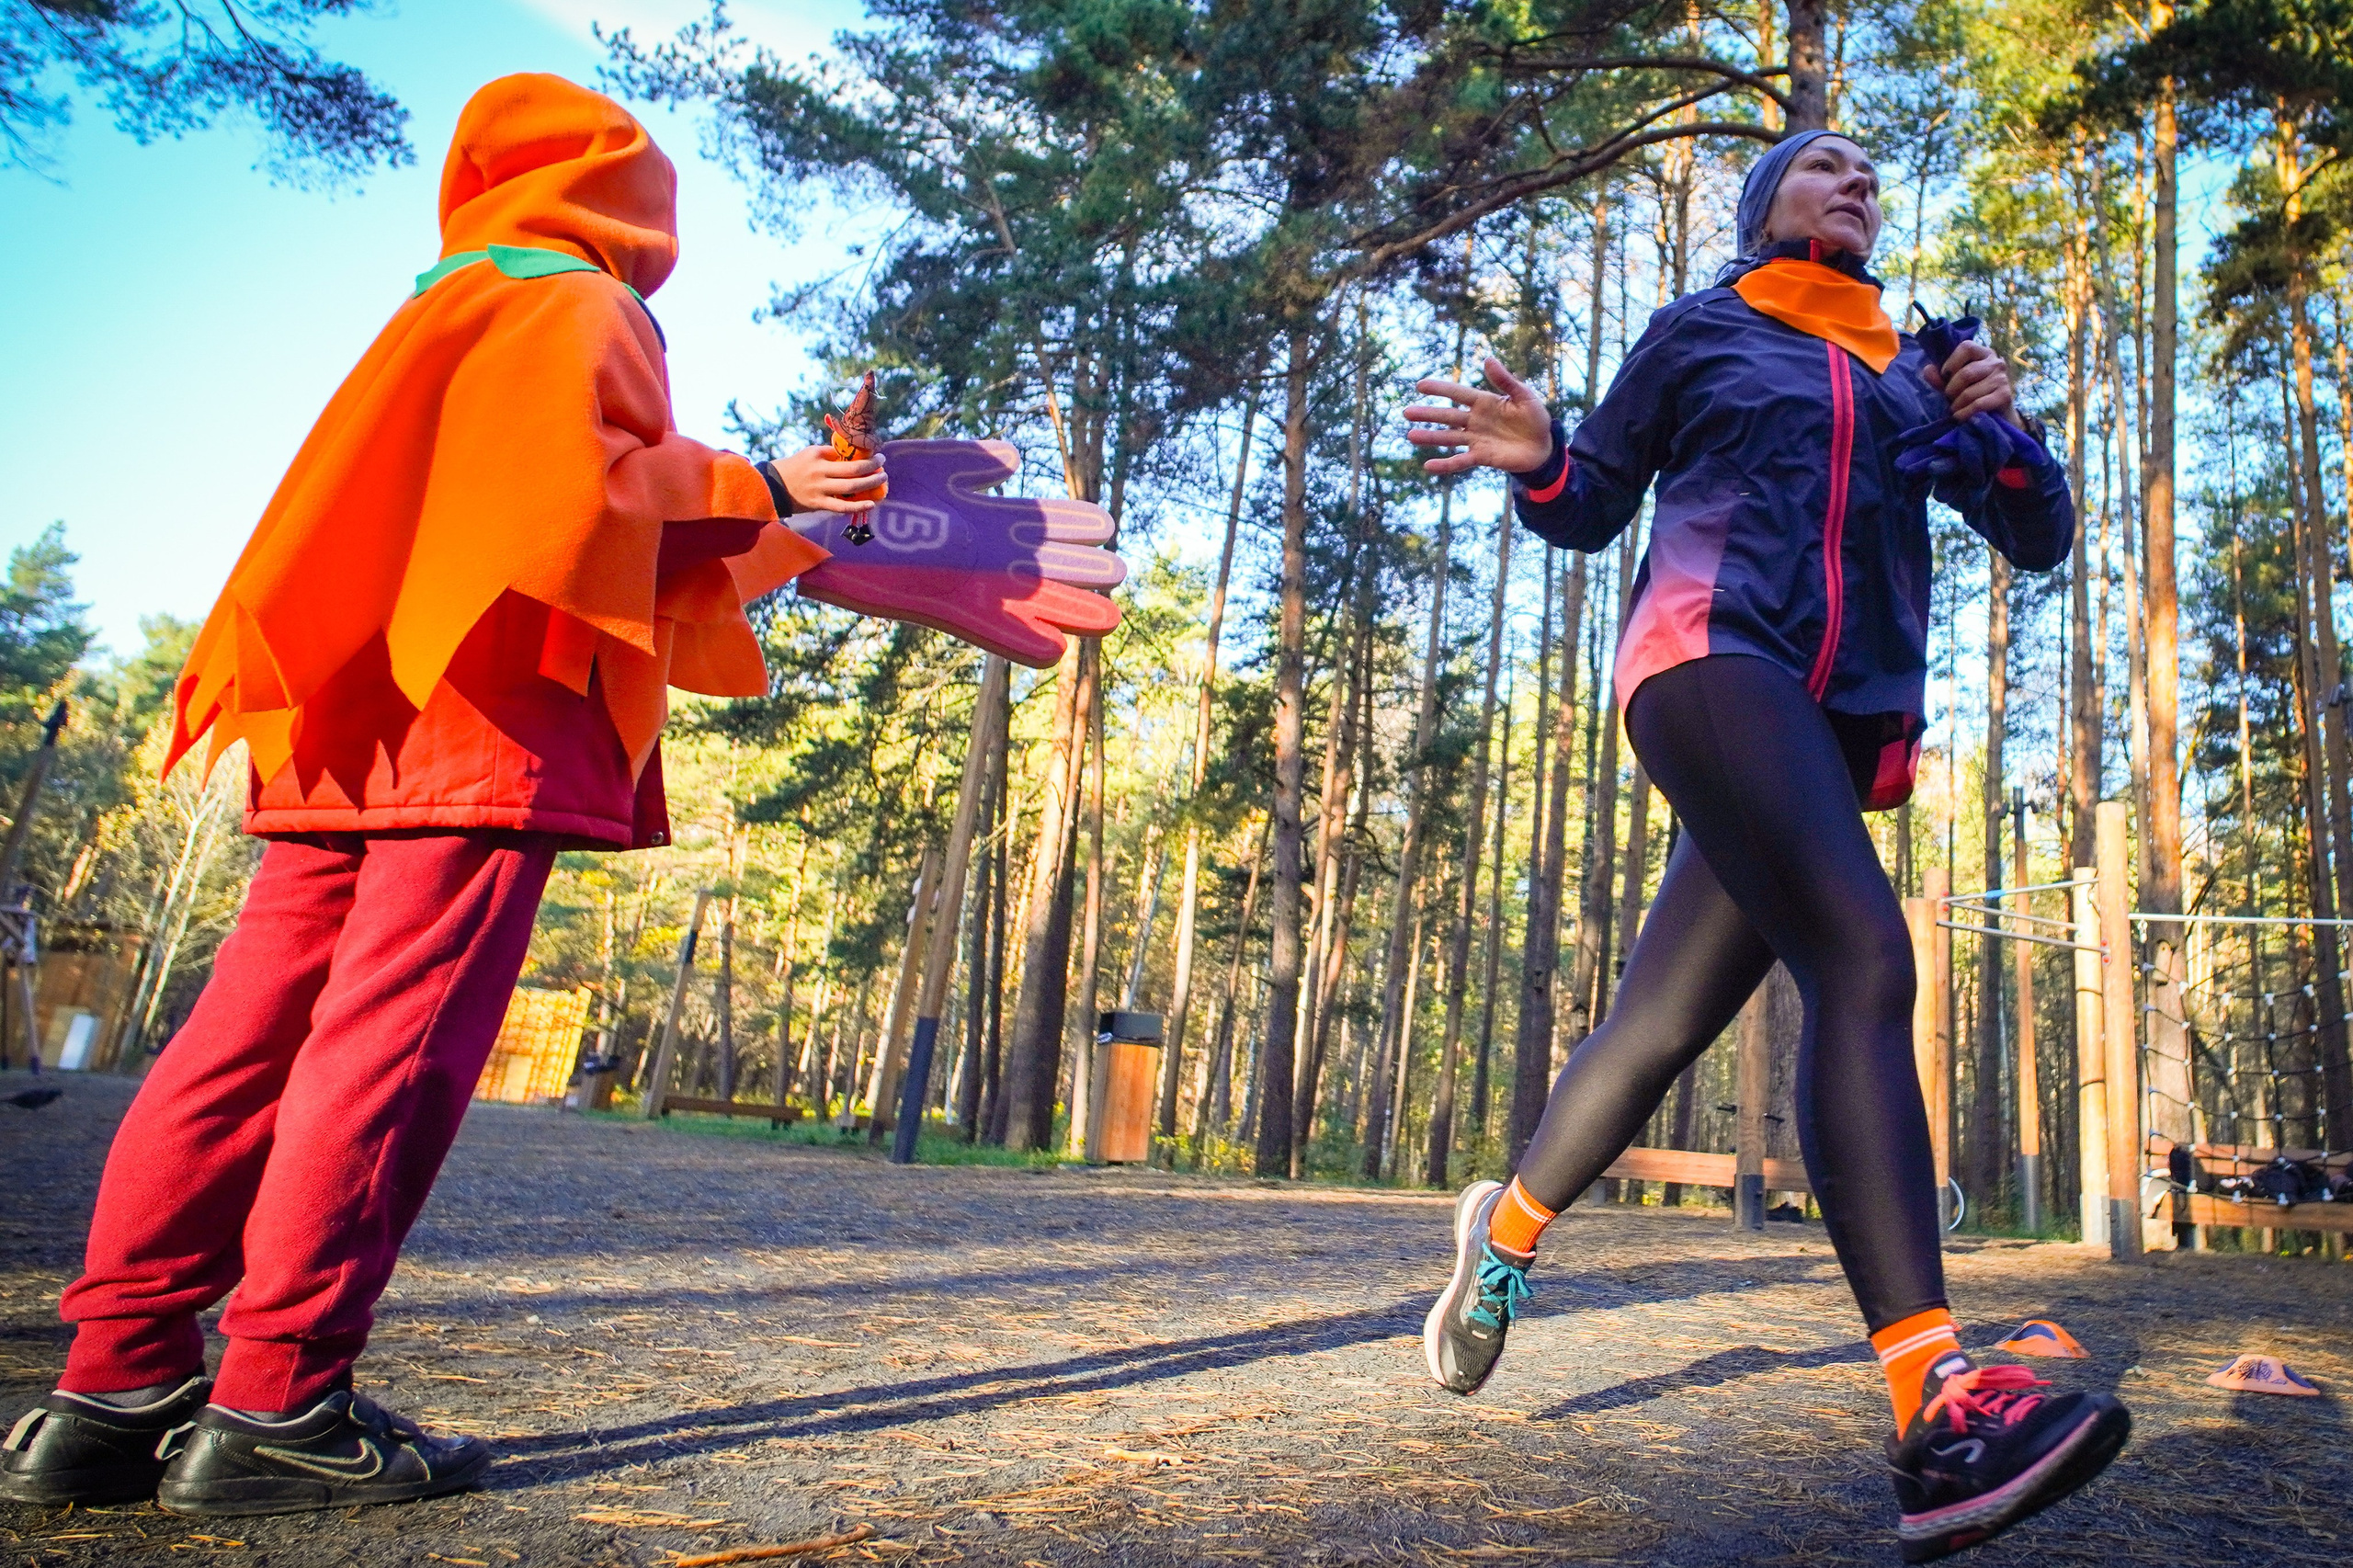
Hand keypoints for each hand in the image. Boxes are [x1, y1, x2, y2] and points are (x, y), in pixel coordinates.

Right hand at [768, 444, 886, 513]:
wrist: (773, 486)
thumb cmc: (795, 467)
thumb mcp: (810, 454)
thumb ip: (830, 454)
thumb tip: (854, 454)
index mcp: (817, 455)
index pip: (845, 453)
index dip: (863, 455)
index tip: (875, 454)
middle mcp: (819, 471)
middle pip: (852, 469)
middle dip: (872, 466)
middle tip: (883, 465)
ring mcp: (819, 489)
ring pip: (850, 487)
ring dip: (870, 483)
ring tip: (882, 479)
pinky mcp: (818, 504)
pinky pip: (842, 506)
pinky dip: (858, 506)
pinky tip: (871, 504)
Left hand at [789, 439, 1124, 666]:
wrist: (817, 518)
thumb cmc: (863, 488)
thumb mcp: (923, 465)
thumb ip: (969, 461)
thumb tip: (1015, 459)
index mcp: (977, 517)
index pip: (1037, 522)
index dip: (1071, 524)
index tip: (1105, 524)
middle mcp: (976, 553)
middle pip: (1044, 565)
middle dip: (1082, 571)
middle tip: (1122, 573)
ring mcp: (963, 582)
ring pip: (1027, 601)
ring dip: (1067, 611)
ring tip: (1110, 619)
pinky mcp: (939, 607)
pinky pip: (988, 630)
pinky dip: (1019, 642)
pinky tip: (1056, 650)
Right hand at [1402, 355, 1554, 475]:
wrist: (1544, 446)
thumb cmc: (1535, 417)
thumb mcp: (1524, 396)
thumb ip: (1505, 380)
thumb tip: (1487, 359)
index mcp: (1484, 402)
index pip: (1457, 394)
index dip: (1440, 389)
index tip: (1420, 385)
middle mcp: (1476, 420)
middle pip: (1447, 416)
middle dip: (1427, 414)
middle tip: (1407, 412)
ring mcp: (1477, 439)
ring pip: (1449, 438)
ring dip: (1430, 437)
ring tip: (1411, 436)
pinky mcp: (1482, 457)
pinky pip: (1460, 461)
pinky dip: (1445, 465)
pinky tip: (1428, 466)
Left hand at [1922, 341, 2020, 428]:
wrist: (1997, 414)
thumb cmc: (1973, 394)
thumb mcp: (1954, 383)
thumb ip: (1940, 377)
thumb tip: (1928, 370)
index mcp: (1983, 353)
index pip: (1966, 347)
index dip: (1951, 363)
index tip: (1945, 377)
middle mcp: (1996, 362)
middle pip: (1965, 374)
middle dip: (1951, 390)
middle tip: (1949, 398)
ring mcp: (2002, 378)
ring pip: (1969, 392)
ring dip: (1957, 404)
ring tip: (1955, 409)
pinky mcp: (2004, 395)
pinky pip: (1978, 404)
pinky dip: (1964, 413)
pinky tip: (1959, 417)